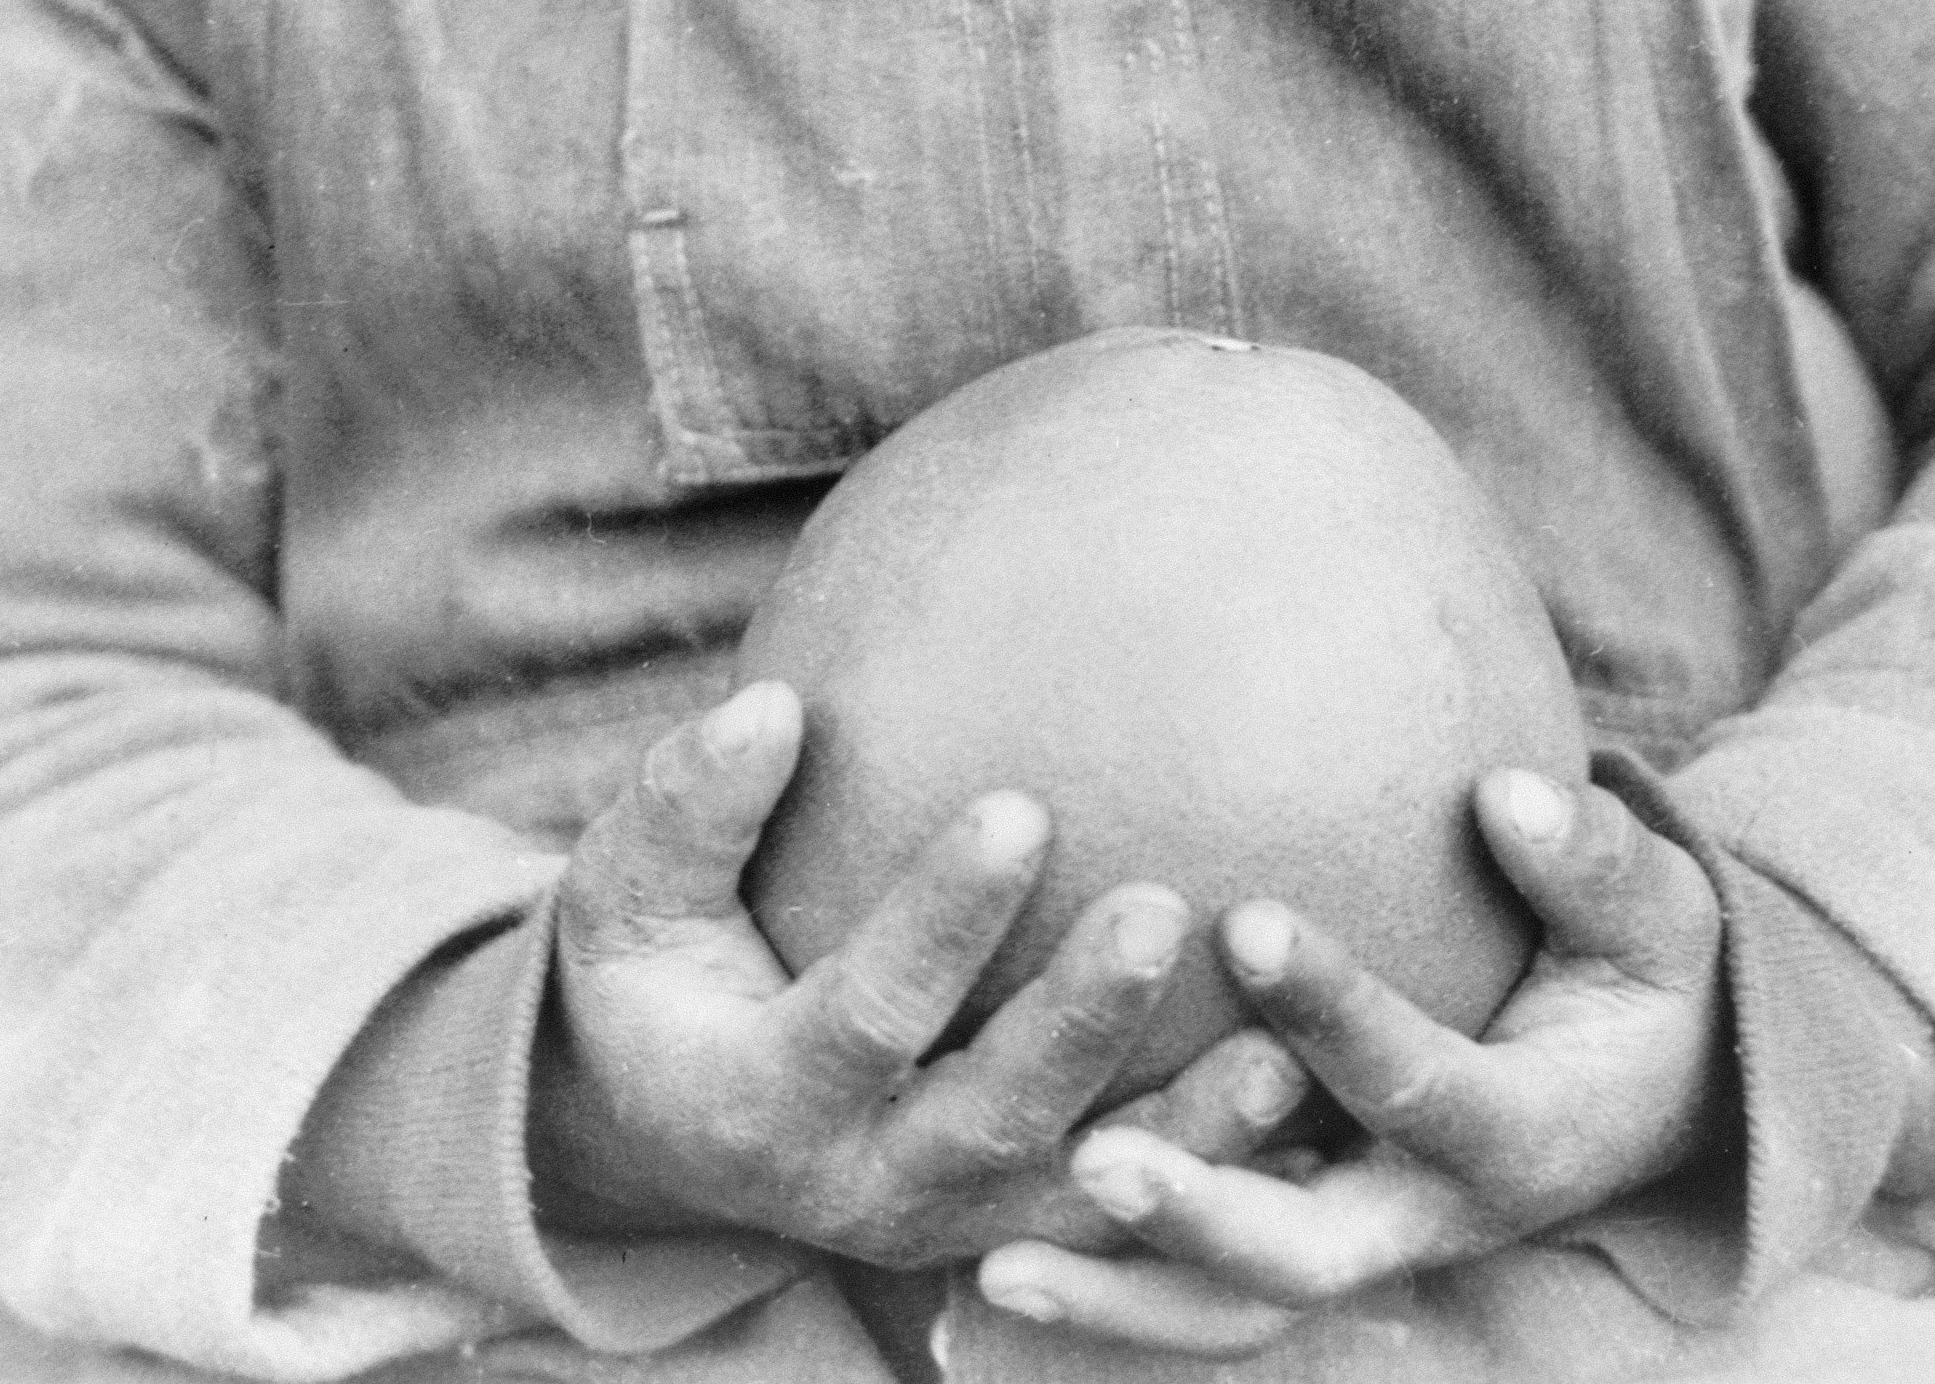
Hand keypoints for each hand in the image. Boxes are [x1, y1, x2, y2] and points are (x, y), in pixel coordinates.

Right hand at [534, 680, 1312, 1270]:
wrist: (669, 1126)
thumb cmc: (656, 968)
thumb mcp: (626, 889)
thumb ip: (690, 806)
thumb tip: (770, 705)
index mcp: (763, 1102)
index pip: (865, 1011)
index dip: (939, 918)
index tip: (1021, 805)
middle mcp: (867, 1185)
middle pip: (995, 1119)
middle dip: (1080, 1023)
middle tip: (1163, 907)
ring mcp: (958, 1224)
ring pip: (1089, 1196)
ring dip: (1189, 1132)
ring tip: (1283, 1043)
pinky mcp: (1026, 1229)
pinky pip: (1139, 1218)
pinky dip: (1222, 1174)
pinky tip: (1308, 1093)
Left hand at [973, 770, 1728, 1353]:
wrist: (1658, 1094)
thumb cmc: (1643, 973)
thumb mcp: (1658, 915)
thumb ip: (1591, 860)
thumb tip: (1506, 792)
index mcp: (1515, 1134)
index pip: (1414, 1080)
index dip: (1334, 1012)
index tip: (1245, 923)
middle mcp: (1428, 1218)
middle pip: (1302, 1255)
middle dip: (1199, 1215)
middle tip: (1090, 1155)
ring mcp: (1362, 1246)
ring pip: (1234, 1316)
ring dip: (1119, 1296)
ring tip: (993, 1264)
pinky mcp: (1310, 1244)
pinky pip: (1202, 1295)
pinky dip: (1110, 1293)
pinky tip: (983, 1271)